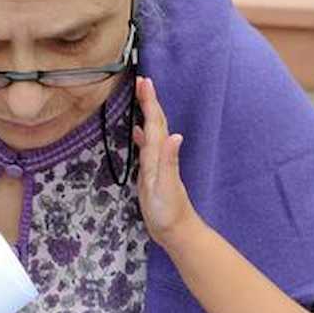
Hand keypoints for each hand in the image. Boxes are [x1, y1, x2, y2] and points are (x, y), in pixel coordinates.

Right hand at [133, 76, 196, 248]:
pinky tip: (137, 131)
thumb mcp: (166, 187)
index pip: (155, 123)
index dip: (150, 102)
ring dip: (146, 114)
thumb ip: (169, 162)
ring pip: (151, 132)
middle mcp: (159, 156)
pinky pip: (146, 147)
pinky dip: (142, 135)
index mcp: (160, 156)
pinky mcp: (152, 173)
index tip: (145, 82)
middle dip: (149, 101)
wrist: (175, 231)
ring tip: (140, 97)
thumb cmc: (169, 212)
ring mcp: (156, 164)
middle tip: (142, 81)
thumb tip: (175, 135)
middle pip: (155, 122)